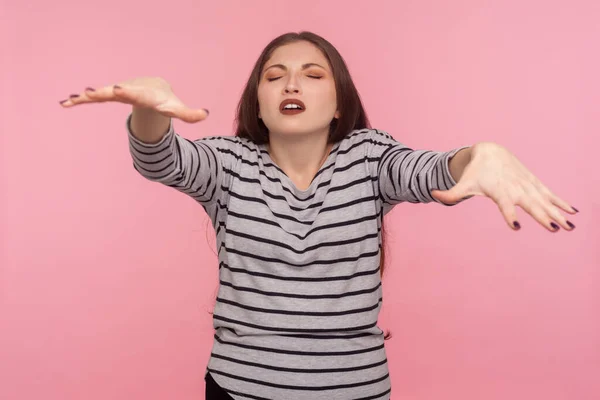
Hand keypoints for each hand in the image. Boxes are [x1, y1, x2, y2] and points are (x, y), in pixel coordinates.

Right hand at [58, 76, 208, 122]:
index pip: (133, 92)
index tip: (117, 89)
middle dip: (102, 93)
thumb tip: (206, 115)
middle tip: (89, 93)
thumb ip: (189, 113)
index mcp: (141, 93)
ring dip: (85, 98)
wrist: (153, 88)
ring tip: (70, 101)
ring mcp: (116, 93)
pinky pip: (93, 99)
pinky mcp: (109, 96)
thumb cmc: (164, 100)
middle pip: (112, 92)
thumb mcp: (176, 108)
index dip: (126, 91)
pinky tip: (65, 104)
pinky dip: (80, 101)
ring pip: (99, 94)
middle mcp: (126, 90)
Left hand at [431, 142, 577, 231]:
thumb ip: (449, 194)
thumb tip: (431, 195)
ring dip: (559, 213)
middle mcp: (516, 189)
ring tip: (571, 226)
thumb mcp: (463, 184)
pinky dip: (561, 202)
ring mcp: (527, 186)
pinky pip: (550, 194)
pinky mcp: (533, 183)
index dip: (509, 215)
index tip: (516, 226)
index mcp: (499, 192)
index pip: (505, 206)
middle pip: (531, 205)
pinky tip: (574, 212)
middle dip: (543, 217)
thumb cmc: (476, 172)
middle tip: (555, 230)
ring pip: (545, 201)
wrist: (490, 152)